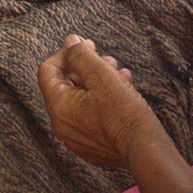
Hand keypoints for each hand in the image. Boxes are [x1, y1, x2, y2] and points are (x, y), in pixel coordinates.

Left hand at [38, 35, 162, 170]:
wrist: (145, 149)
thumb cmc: (123, 112)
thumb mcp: (101, 74)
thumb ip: (80, 54)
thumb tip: (70, 42)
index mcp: (58, 107)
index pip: (47, 71)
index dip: (66, 54)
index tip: (86, 46)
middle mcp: (61, 126)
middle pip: (65, 85)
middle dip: (86, 67)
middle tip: (108, 60)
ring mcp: (76, 139)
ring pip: (80, 101)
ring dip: (98, 82)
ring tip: (121, 74)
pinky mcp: (91, 147)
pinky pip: (89, 117)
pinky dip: (102, 102)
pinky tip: (123, 93)